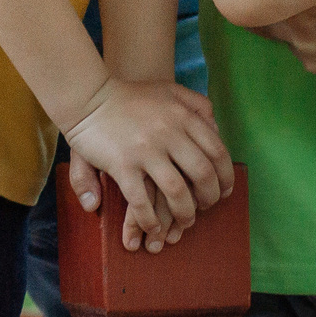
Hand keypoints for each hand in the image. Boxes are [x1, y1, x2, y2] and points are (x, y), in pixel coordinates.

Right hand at [62, 79, 232, 251]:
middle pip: (202, 174)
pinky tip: (153, 226)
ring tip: (185, 221)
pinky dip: (150, 219)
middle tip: (207, 206)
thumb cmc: (131, 96)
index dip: (226, 176)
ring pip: (177, 192)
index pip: (216, 151)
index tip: (225, 190)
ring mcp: (145, 150)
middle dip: (209, 197)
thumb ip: (197, 104)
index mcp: (182, 116)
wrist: (89, 96)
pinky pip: (141, 201)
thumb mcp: (170, 90)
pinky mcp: (122, 165)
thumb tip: (217, 129)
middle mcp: (168, 133)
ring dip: (185, 213)